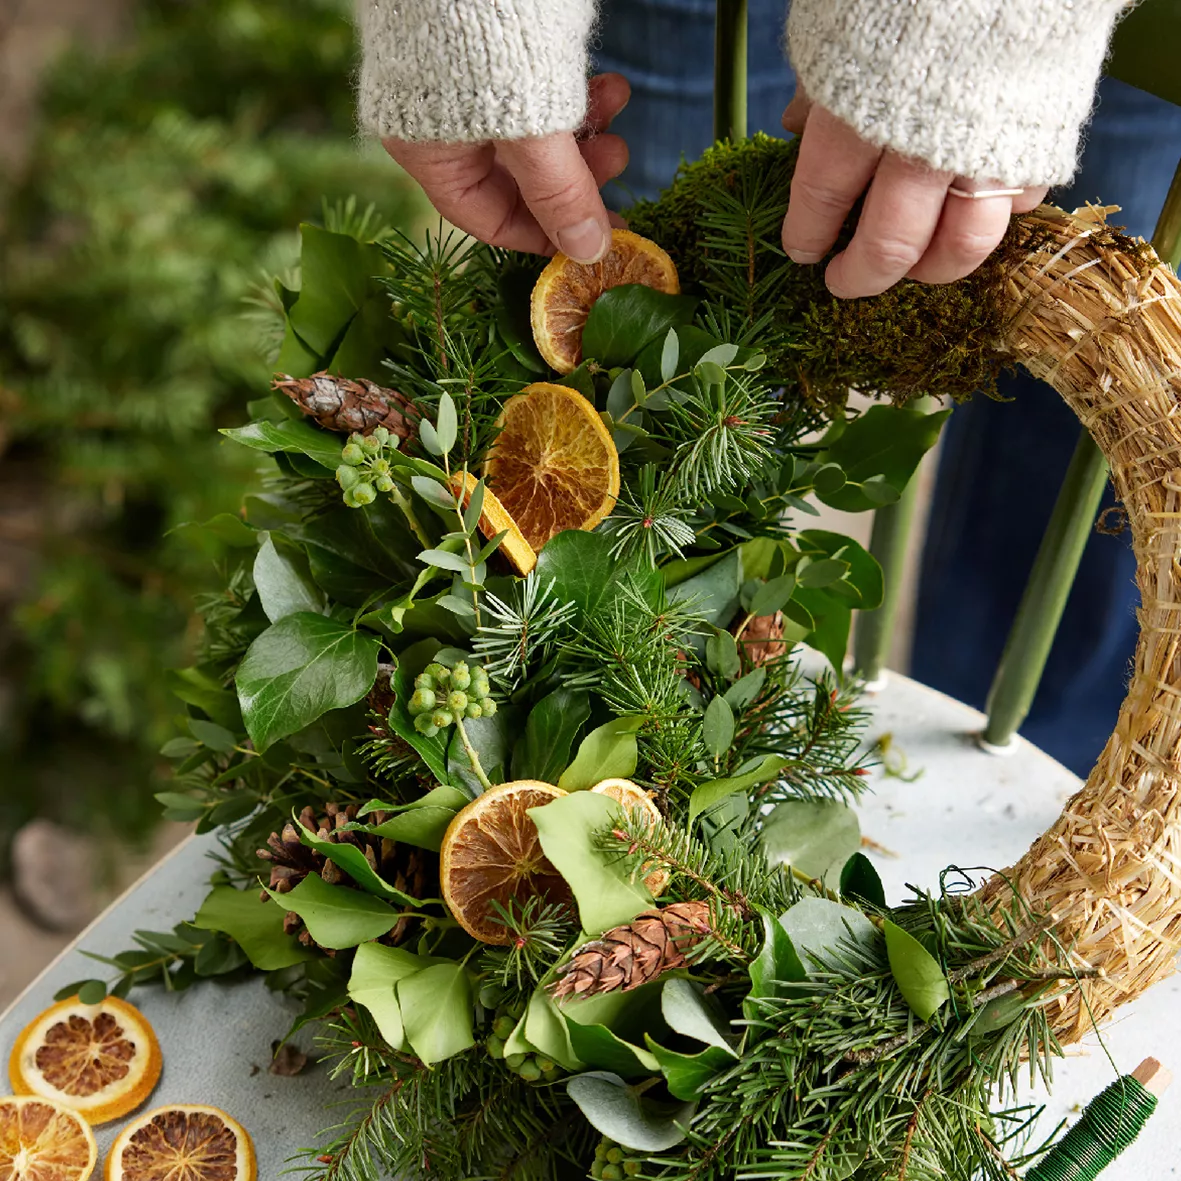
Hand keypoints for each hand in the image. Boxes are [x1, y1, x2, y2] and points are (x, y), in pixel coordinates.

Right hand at [383, 73, 630, 263]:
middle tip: (620, 160)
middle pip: (517, 178)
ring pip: (535, 133)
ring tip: (621, 107)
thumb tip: (588, 253)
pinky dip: (576, 94)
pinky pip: (538, 92)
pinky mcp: (493, 50)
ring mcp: (465, 85)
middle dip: (575, 176)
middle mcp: (441, 124)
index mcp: (429, 151)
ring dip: (584, 130)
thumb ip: (559, 193)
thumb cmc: (489, 32)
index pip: (487, 218)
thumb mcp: (532, 128)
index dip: (545, 235)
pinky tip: (610, 84)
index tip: (597, 238)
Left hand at [780, 89, 1047, 299]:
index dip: (807, 235)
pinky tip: (968, 216)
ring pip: (960, 248)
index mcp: (858, 114)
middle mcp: (920, 145)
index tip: (802, 251)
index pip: (821, 201)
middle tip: (842, 282)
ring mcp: (985, 149)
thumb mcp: (840, 26)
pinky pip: (1017, 206)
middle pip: (888, 246)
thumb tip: (793, 124)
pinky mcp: (1041, 141)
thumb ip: (819, 84)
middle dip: (858, 276)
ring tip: (909, 270)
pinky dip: (992, 220)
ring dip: (929, 272)